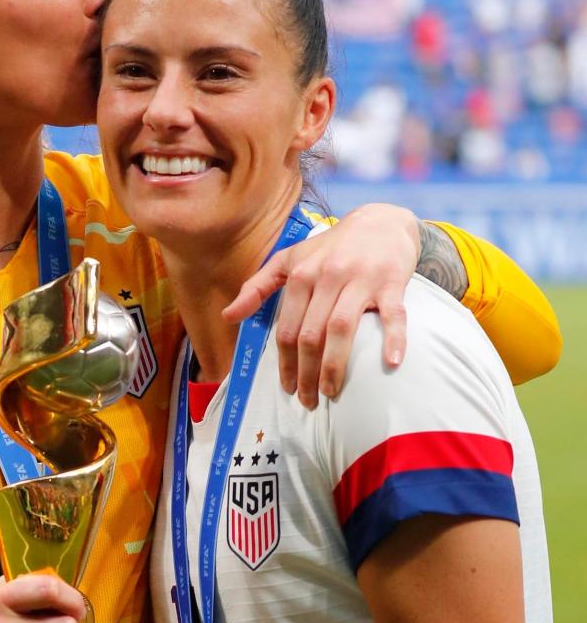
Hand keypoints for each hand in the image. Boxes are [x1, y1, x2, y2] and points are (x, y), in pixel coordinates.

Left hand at [223, 204, 418, 408]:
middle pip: (311, 334)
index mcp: (302, 275)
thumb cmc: (331, 248)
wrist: (381, 222)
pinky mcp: (392, 283)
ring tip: (331, 393)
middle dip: (306, 373)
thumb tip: (228, 316)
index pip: (287, 329)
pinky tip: (391, 363)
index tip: (286, 388)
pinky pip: (393, 315)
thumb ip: (257, 287)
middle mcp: (329, 276)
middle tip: (308, 401)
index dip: (284, 363)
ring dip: (335, 366)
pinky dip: (394, 338)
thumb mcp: (289, 260)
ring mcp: (361, 280)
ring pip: (342, 329)